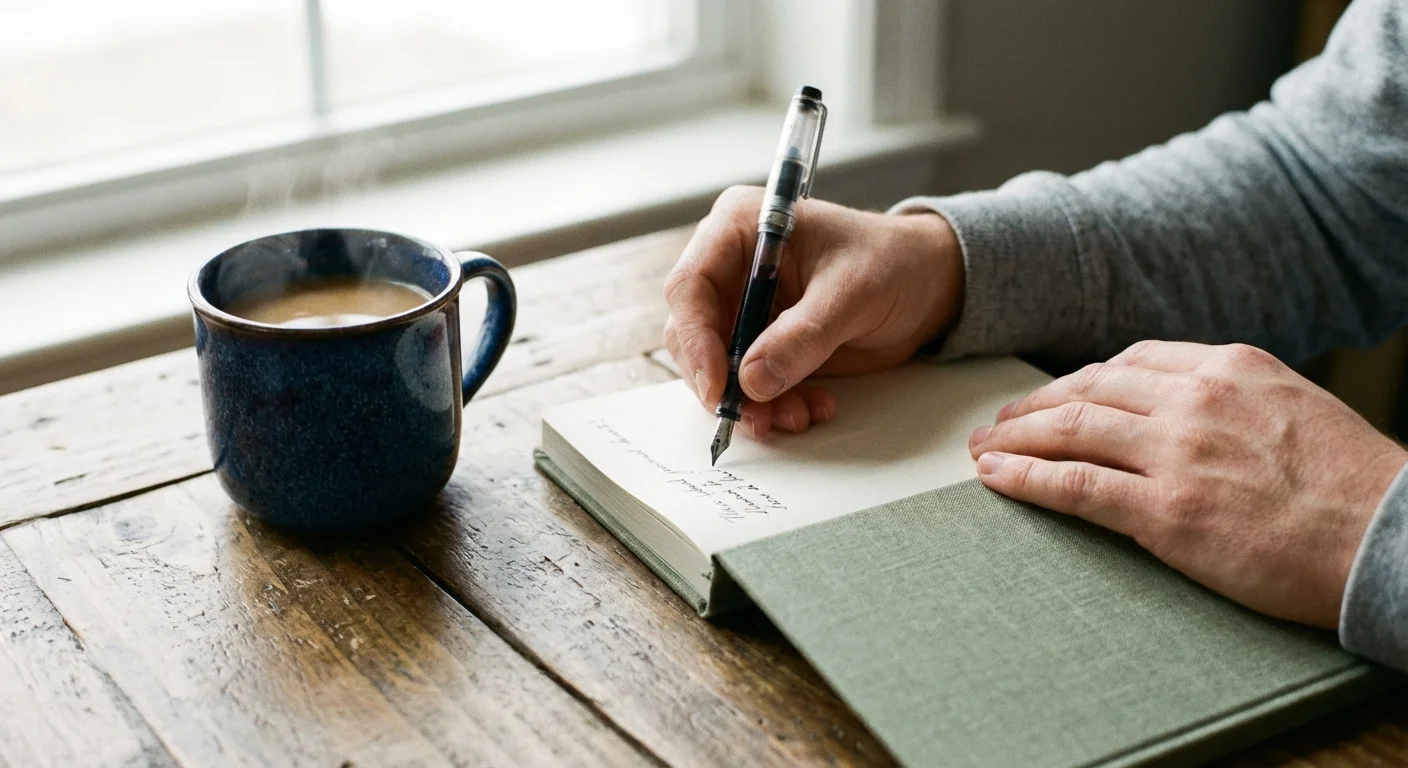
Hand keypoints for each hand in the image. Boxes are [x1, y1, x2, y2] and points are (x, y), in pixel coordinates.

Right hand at [663, 186, 963, 437]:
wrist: (927, 284)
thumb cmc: (892, 263)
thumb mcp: (852, 294)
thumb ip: (802, 336)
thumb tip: (753, 380)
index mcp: (742, 228)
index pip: (691, 285)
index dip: (696, 339)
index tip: (719, 385)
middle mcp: (732, 266)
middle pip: (692, 332)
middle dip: (722, 381)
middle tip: (755, 417)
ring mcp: (746, 306)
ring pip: (718, 365)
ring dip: (751, 401)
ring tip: (796, 417)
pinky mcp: (763, 341)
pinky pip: (748, 382)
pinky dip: (772, 404)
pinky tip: (811, 409)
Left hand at [968, 340, 1407, 628]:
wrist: (1389, 539)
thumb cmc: (1352, 485)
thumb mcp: (1292, 408)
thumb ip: (1231, 399)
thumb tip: (1182, 408)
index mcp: (1228, 367)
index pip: (1128, 362)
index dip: (1078, 381)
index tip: (1053, 397)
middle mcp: (1195, 398)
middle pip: (1088, 390)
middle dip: (1034, 406)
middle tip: (999, 423)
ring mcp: (1177, 452)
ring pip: (1071, 429)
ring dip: (1015, 439)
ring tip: (983, 449)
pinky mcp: (1167, 510)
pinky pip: (1075, 485)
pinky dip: (1026, 478)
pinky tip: (996, 478)